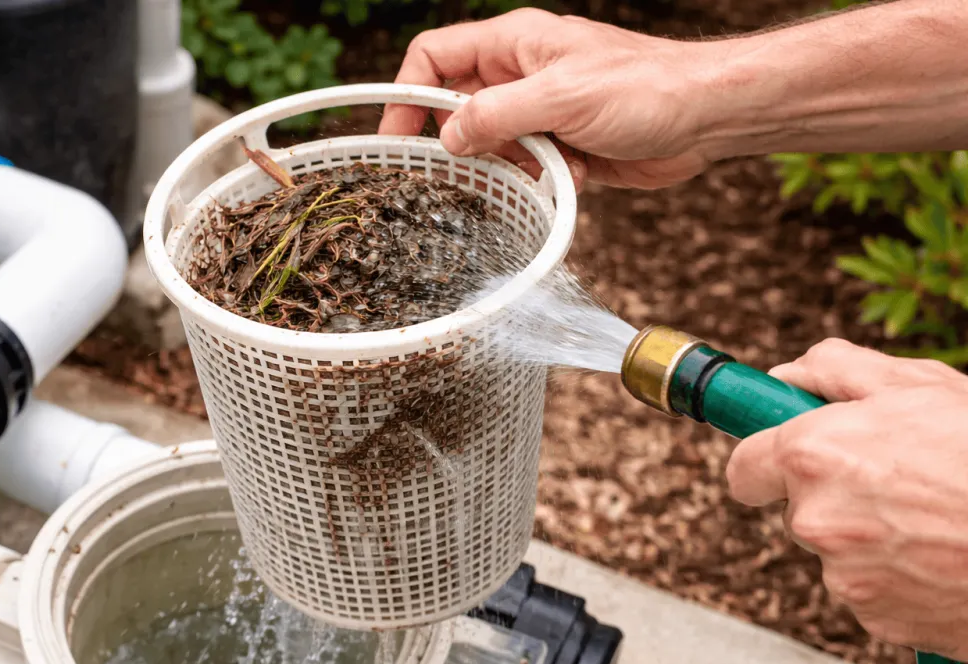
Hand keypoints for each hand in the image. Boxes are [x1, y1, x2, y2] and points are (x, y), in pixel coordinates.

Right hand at [378, 8, 723, 188]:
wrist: (706, 117)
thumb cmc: (647, 88)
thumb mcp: (562, 97)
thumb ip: (498, 115)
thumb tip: (449, 137)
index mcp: (515, 45)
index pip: (436, 56)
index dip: (407, 93)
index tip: (395, 137)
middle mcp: (522, 74)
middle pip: (457, 105)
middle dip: (457, 140)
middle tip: (456, 169)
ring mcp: (541, 111)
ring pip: (489, 143)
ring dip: (503, 165)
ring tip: (532, 170)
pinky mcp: (562, 145)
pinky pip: (524, 167)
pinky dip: (535, 180)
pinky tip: (567, 176)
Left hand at [726, 339, 967, 660]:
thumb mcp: (922, 387)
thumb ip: (839, 371)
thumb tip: (787, 375)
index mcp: (814, 455)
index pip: (743, 469)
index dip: (764, 463)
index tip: (778, 462)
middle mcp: (816, 519)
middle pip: (798, 509)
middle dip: (837, 495)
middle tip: (902, 480)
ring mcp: (846, 576)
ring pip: (840, 551)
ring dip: (873, 538)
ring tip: (938, 517)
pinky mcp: (878, 618)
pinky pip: (872, 591)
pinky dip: (899, 576)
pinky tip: (944, 554)